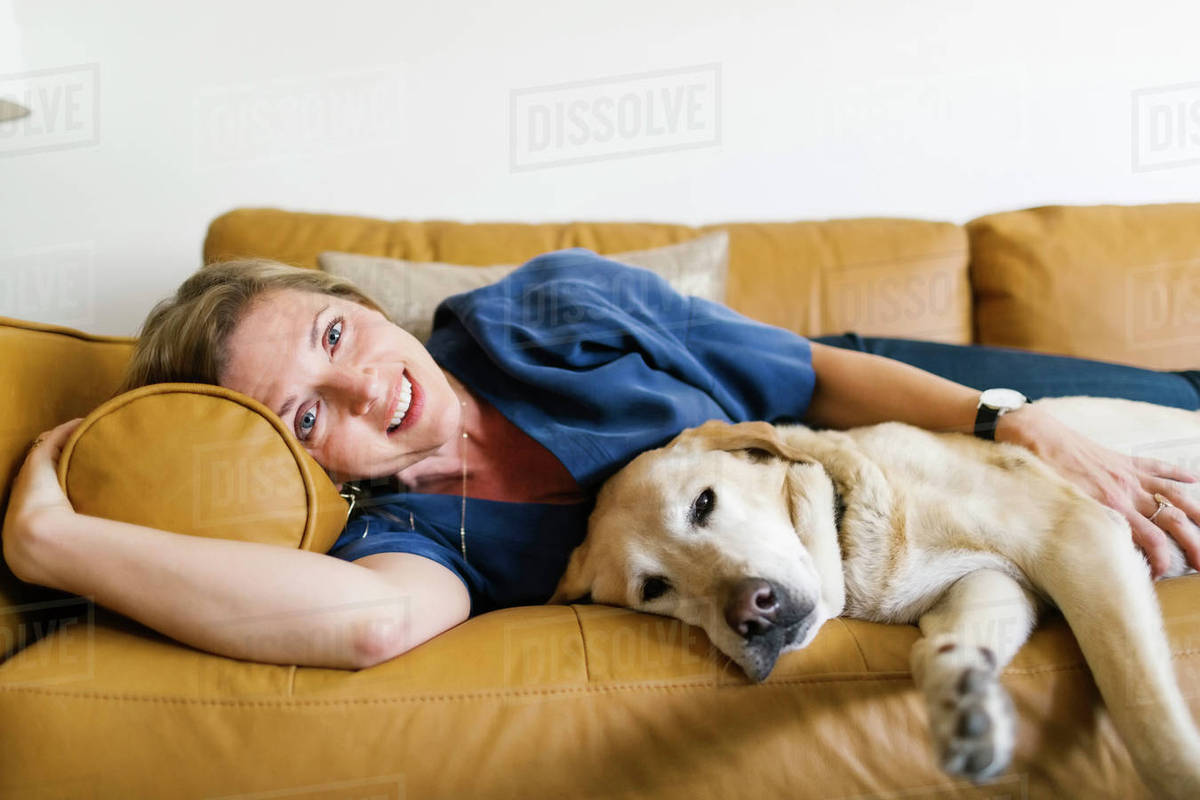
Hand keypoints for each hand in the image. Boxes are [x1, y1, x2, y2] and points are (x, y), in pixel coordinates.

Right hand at [2, 418, 83, 582]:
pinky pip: (49, 441)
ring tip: (78, 440)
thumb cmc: (59, 558)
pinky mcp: (36, 465)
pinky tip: (81, 423)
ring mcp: (25, 483)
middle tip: (73, 463)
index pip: (35, 508)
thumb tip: (123, 572)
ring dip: (60, 449)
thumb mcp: (69, 562)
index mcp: (24, 530)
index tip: (70, 496)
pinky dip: (66, 432)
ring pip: (41, 460)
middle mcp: (21, 504)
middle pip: (34, 481)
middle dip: (50, 471)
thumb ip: (89, 561)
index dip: (50, 499)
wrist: (41, 544)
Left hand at [996, 405, 1199, 577]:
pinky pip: (1159, 466)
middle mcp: (1126, 493)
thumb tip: (1091, 552)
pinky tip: (1195, 481)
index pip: (1152, 541)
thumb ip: (1084, 528)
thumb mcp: (1062, 509)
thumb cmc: (1041, 474)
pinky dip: (1179, 474)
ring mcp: (1129, 475)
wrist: (1035, 435)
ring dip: (1197, 513)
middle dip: (1193, 543)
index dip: (1162, 560)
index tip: (1162, 573)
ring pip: (1174, 495)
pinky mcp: (1124, 460)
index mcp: (1111, 508)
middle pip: (1172, 521)